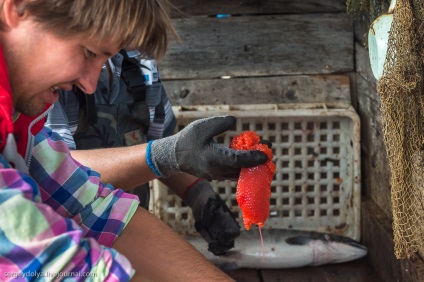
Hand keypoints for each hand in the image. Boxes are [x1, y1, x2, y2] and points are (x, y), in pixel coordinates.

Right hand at [148, 116, 268, 179]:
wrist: (173, 156)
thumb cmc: (188, 139)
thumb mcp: (202, 126)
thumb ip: (219, 123)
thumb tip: (235, 121)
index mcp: (214, 158)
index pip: (238, 161)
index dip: (254, 157)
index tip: (266, 153)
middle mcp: (217, 170)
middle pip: (242, 169)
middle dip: (257, 161)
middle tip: (268, 149)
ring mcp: (217, 175)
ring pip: (239, 173)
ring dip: (251, 164)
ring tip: (262, 152)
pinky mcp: (216, 175)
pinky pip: (233, 173)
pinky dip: (243, 167)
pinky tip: (249, 157)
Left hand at [183, 179, 239, 254]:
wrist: (202, 201)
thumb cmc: (207, 200)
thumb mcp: (208, 202)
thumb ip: (208, 211)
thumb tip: (207, 223)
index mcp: (228, 220)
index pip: (234, 233)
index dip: (228, 237)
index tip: (219, 235)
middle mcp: (226, 228)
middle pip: (229, 244)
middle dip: (221, 246)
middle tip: (212, 244)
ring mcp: (220, 233)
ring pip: (223, 247)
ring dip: (217, 249)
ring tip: (210, 246)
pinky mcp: (213, 236)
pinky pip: (216, 247)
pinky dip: (214, 249)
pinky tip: (209, 246)